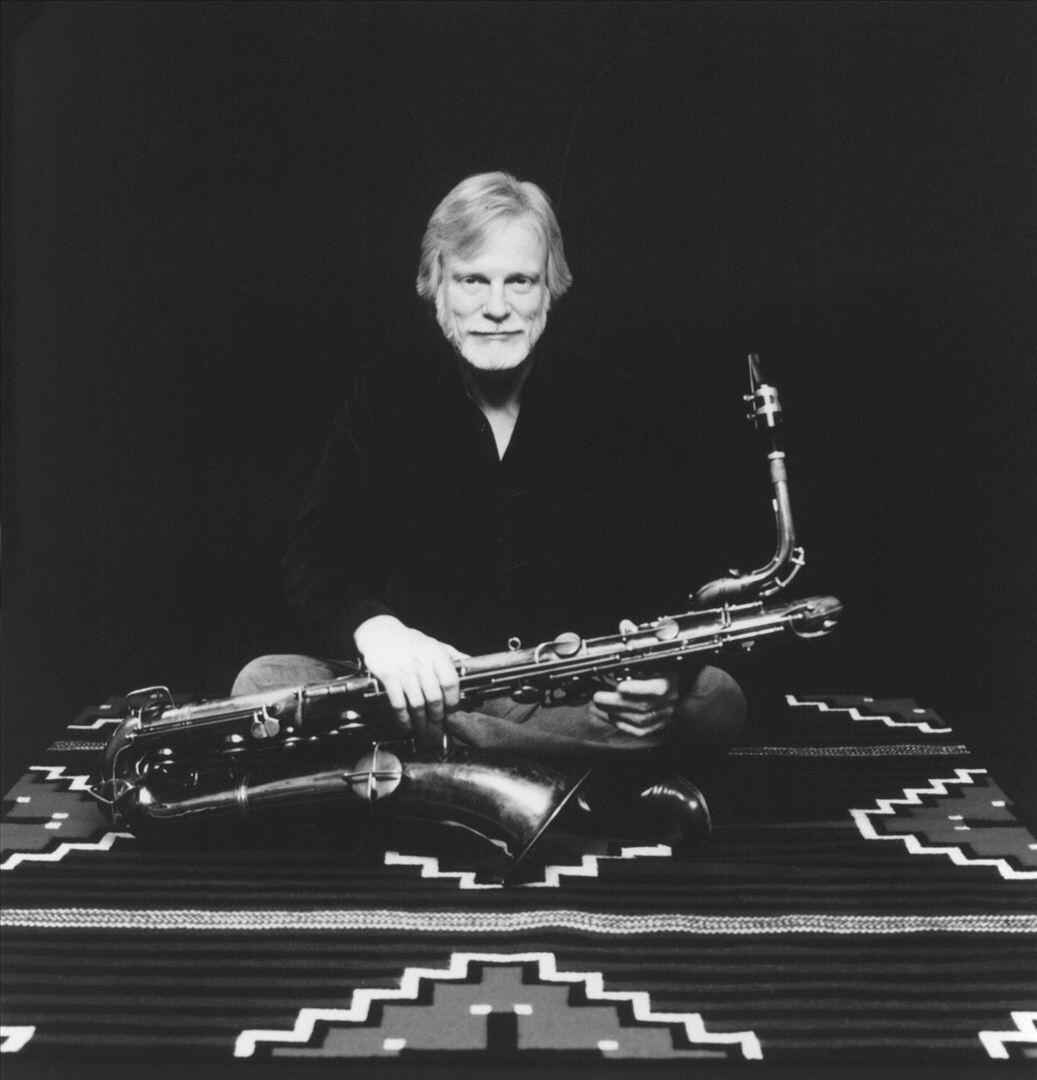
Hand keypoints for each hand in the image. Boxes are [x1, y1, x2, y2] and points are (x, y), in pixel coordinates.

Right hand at [354, 615, 467, 732]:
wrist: (380, 633)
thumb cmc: (410, 641)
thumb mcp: (433, 643)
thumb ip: (452, 654)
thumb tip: (470, 663)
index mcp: (435, 654)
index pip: (450, 682)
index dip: (453, 700)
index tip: (452, 709)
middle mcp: (421, 663)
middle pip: (434, 697)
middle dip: (438, 714)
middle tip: (438, 721)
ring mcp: (404, 671)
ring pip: (417, 704)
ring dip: (422, 720)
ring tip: (424, 726)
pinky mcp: (388, 677)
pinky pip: (398, 704)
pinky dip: (403, 718)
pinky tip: (406, 724)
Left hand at [591, 673, 678, 738]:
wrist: (659, 681)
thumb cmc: (647, 669)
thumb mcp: (643, 663)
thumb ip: (631, 667)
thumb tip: (610, 671)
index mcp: (669, 679)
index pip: (659, 689)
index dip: (637, 690)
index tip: (619, 687)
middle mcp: (670, 699)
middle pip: (644, 706)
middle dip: (616, 703)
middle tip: (598, 697)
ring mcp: (665, 714)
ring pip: (640, 719)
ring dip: (615, 713)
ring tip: (601, 704)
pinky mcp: (657, 726)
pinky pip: (639, 731)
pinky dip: (621, 724)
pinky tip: (609, 715)